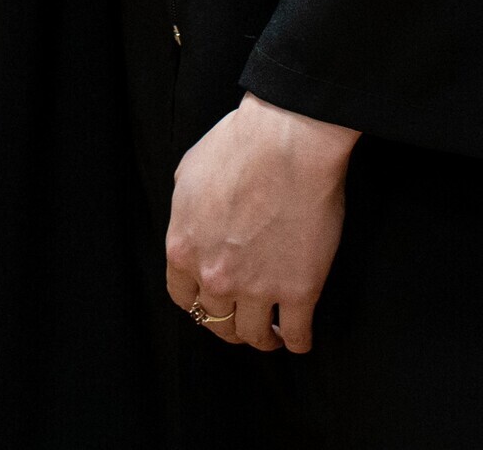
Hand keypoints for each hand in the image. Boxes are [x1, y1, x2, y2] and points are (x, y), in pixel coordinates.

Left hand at [165, 93, 357, 352]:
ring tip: (271, 332)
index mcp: (184, 248)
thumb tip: (194, 227)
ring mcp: (258, 288)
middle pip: (217, 321)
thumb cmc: (239, 145)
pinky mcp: (299, 290)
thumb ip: (185, 212)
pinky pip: (297, 335)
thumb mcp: (189, 172)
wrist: (287, 141)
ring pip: (254, 336)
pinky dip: (297, 341)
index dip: (198, 301)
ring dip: (261, 337)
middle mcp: (216, 277)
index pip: (183, 297)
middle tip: (242, 316)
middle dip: (229, 321)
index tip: (212, 301)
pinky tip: (297, 336)